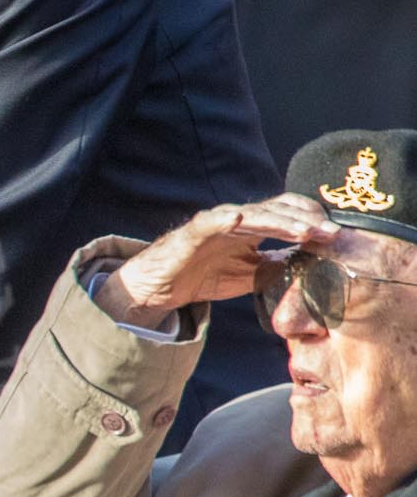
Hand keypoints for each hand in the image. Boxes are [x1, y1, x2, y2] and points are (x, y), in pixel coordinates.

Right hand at [96, 195, 336, 329]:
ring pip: (253, 215)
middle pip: (277, 210)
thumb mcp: (250, 276)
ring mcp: (216, 222)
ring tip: (303, 230)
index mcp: (253, 227)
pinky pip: (211, 222)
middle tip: (332, 233)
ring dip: (280, 221)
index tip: (337, 237)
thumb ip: (277, 267)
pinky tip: (239, 219)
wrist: (160, 286)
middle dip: (307, 221)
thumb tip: (311, 267)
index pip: (289, 214)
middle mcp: (237, 219)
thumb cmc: (203, 275)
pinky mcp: (194, 232)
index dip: (313, 221)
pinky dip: (225, 219)